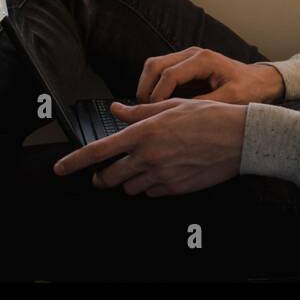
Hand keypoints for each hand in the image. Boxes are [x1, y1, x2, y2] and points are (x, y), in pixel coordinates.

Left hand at [53, 99, 247, 195]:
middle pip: (109, 177)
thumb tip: (117, 110)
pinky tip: (162, 172)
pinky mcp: (174, 189)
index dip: (74, 162)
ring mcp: (161, 176)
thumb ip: (139, 111)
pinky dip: (150, 186)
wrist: (239, 138)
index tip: (60, 168)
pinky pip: (150, 193)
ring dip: (129, 180)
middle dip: (102, 177)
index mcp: (144, 133)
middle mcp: (148, 157)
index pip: (99, 152)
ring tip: (143, 166)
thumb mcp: (172, 106)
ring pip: (129, 187)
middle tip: (104, 173)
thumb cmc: (209, 117)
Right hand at [136, 46, 284, 104]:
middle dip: (145, 89)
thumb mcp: (230, 100)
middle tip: (145, 113)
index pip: (169, 74)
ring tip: (149, 111)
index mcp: (204, 60)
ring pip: (153, 67)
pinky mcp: (185, 67)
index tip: (155, 114)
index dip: (158, 95)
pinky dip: (154, 88)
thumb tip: (176, 115)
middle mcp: (192, 54)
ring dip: (147, 87)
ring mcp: (187, 59)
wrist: (261, 81)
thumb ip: (205, 105)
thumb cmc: (250, 89)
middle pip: (154, 65)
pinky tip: (158, 107)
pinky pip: (160, 73)